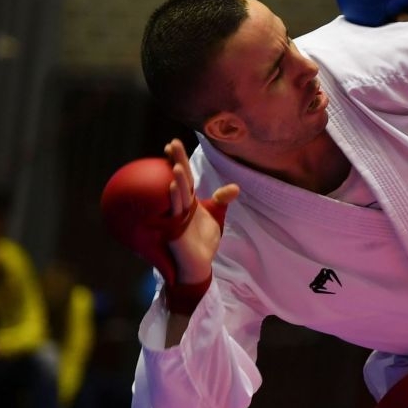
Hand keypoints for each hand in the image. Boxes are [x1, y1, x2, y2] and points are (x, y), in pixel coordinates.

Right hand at [163, 139, 238, 285]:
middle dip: (175, 162)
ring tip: (176, 164)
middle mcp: (179, 206)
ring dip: (177, 179)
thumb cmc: (203, 241)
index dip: (180, 161)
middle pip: (178, 180)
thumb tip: (235, 187)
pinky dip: (174, 198)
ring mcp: (175, 217)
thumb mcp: (216, 217)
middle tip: (172, 144)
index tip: (173, 145)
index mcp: (188, 202)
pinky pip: (174, 211)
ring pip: (176, 195)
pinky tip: (173, 186)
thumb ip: (222, 200)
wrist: (199, 263)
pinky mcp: (175, 229)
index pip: (185, 177)